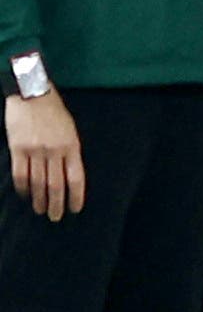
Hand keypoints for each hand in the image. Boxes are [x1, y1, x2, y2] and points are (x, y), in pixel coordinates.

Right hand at [6, 90, 84, 220]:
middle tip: (55, 217)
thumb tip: (69, 175)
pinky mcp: (17, 149)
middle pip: (56, 185)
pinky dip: (23, 188)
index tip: (75, 209)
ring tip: (40, 211)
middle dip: (56, 204)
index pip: (76, 178)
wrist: (31, 94)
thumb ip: (70, 151)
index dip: (76, 197)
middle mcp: (54, 151)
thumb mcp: (70, 130)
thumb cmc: (54, 112)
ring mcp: (35, 151)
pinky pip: (20, 175)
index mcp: (72, 146)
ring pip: (37, 183)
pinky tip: (26, 196)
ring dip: (39, 200)